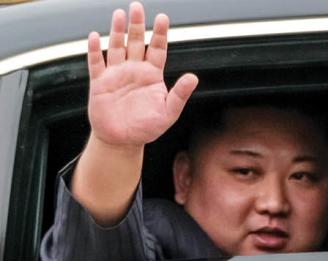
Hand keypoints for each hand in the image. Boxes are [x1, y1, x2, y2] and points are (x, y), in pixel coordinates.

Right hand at [87, 1, 197, 146]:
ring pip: (117, 47)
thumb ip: (180, 95)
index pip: (157, 49)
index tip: (162, 18)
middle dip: (137, 24)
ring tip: (119, 14)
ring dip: (117, 31)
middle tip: (137, 6)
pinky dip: (95, 50)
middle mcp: (135, 70)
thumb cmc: (147, 128)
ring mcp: (116, 75)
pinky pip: (96, 63)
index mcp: (152, 75)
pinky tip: (94, 36)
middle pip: (137, 42)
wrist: (122, 141)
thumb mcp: (168, 113)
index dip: (160, 33)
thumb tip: (193, 77)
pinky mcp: (99, 83)